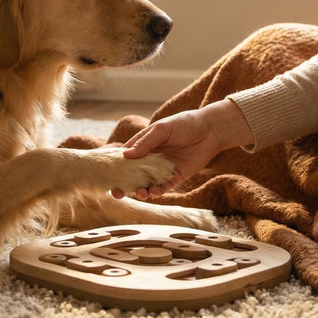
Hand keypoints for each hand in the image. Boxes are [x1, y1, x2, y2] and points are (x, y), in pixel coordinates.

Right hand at [112, 99, 253, 199]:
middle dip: (124, 184)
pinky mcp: (175, 177)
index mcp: (144, 144)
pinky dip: (157, 191)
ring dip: (140, 190)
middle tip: (117, 193)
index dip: (115, 166)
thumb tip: (126, 155)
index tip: (107, 177)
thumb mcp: (162, 129)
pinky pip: (163, 187)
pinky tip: (154, 191)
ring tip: (139, 192)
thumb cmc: (185, 124)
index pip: (125, 156)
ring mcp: (162, 168)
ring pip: (146, 183)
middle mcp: (151, 158)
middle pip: (133, 174)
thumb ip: (145, 142)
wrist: (210, 130)